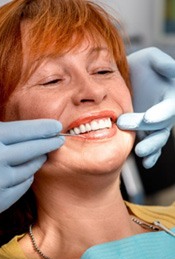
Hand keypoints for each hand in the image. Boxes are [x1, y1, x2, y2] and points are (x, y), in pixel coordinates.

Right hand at [0, 120, 63, 227]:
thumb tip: (26, 131)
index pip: (23, 130)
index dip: (42, 128)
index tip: (56, 126)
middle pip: (33, 148)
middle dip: (49, 142)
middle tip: (59, 139)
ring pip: (31, 168)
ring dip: (38, 159)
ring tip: (40, 154)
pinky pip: (23, 185)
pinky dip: (26, 177)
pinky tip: (24, 172)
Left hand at [117, 47, 174, 167]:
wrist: (126, 79)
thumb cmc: (140, 67)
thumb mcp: (150, 58)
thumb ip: (162, 63)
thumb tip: (173, 69)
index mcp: (170, 95)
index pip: (170, 107)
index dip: (162, 113)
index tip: (149, 118)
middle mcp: (165, 112)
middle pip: (161, 125)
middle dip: (146, 129)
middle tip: (125, 125)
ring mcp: (156, 124)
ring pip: (157, 138)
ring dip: (151, 147)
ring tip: (140, 152)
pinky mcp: (146, 132)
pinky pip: (151, 146)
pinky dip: (151, 156)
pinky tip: (146, 162)